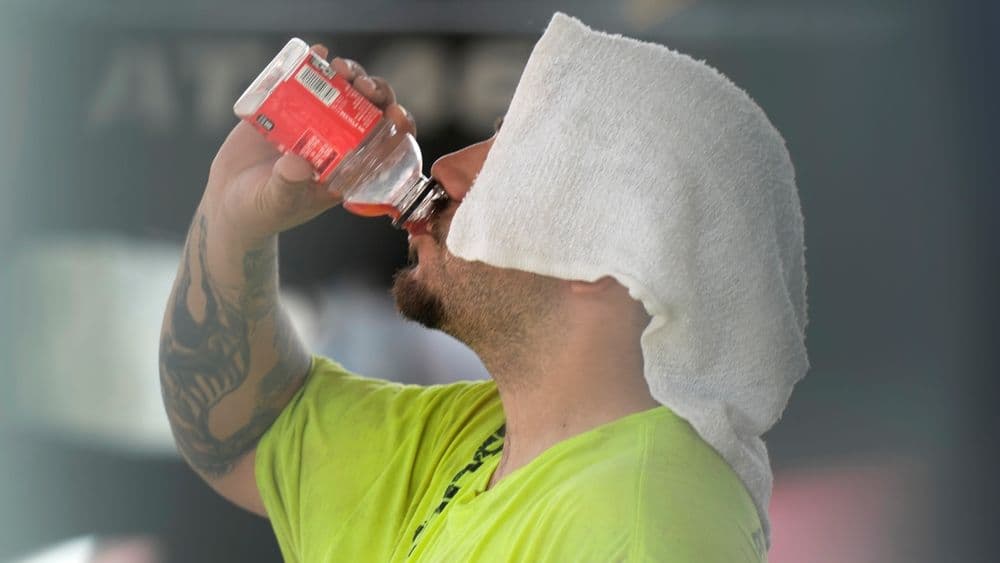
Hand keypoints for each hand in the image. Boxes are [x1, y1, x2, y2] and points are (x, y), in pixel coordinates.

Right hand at [202, 44, 416, 243]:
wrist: (226, 199)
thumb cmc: (260, 210)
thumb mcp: (275, 202)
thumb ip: (288, 186)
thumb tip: (299, 164)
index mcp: (348, 169)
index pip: (386, 146)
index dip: (399, 129)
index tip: (396, 115)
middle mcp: (338, 143)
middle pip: (370, 111)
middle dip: (375, 93)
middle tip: (364, 86)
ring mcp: (314, 122)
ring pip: (344, 91)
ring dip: (350, 75)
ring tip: (341, 69)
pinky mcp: (288, 107)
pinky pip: (307, 80)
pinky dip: (315, 64)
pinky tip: (318, 52)